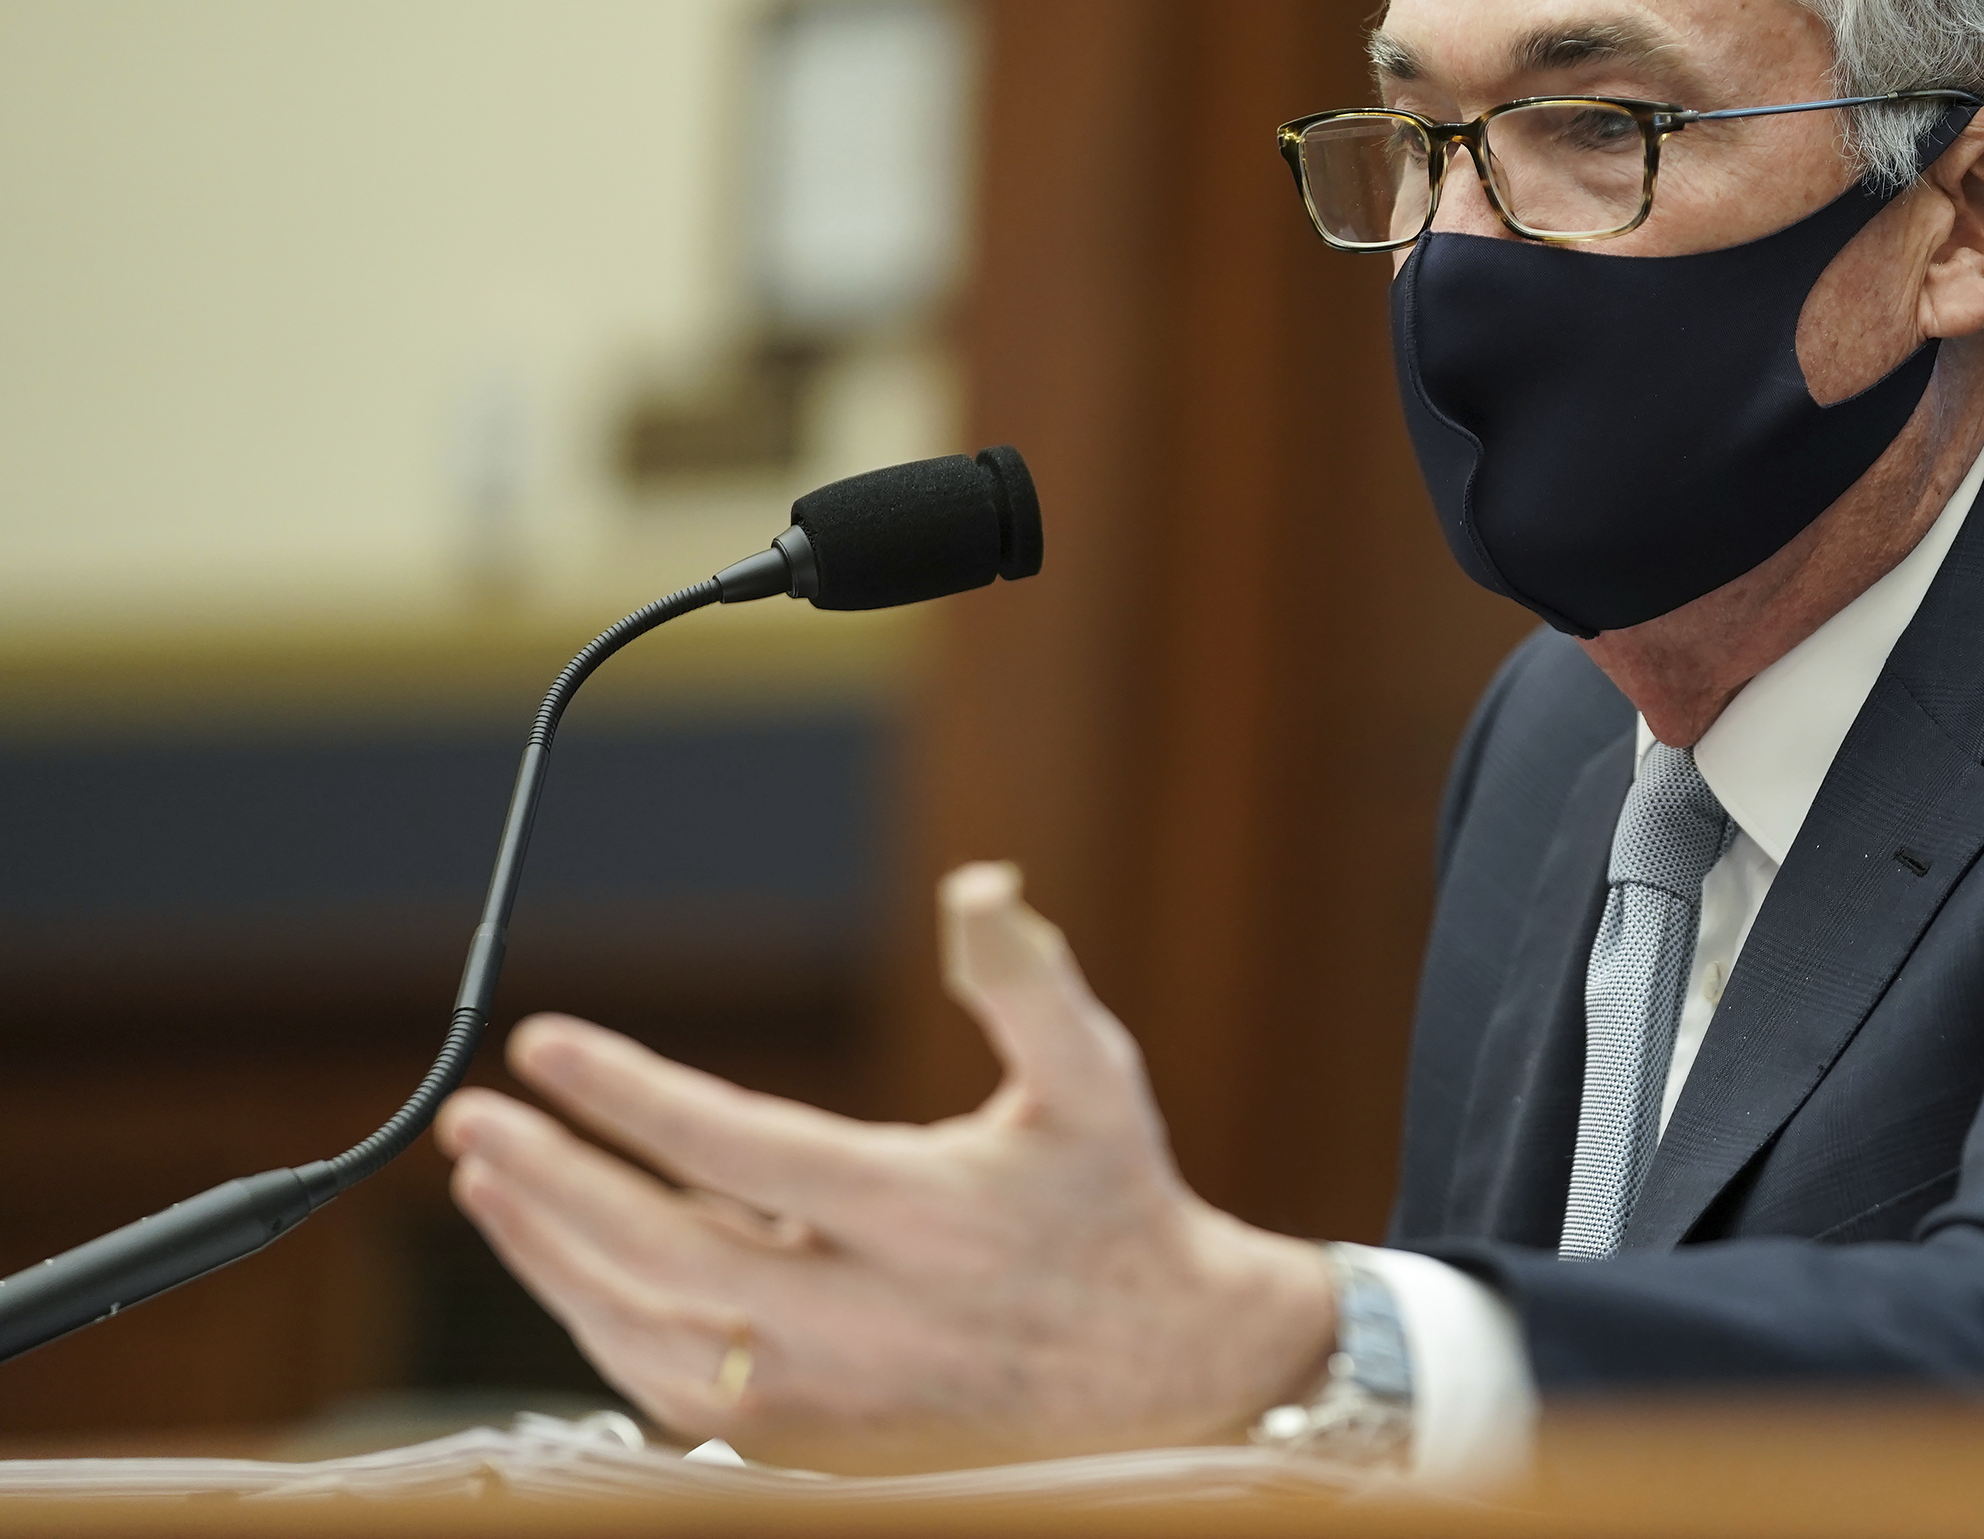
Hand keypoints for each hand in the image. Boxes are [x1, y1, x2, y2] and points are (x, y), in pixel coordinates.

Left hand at [436, 862, 1337, 1470]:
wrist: (1164, 1370)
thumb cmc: (1114, 1197)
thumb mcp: (1095, 1076)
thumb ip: (1029, 979)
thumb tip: (977, 885)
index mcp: (928, 1217)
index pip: (743, 1148)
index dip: (631, 1095)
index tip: (546, 1043)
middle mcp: (870, 1318)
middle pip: (665, 1254)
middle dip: (552, 1181)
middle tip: (477, 1117)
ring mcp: (833, 1395)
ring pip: (648, 1333)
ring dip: (553, 1253)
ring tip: (492, 1177)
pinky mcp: (811, 1440)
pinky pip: (670, 1386)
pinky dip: (599, 1320)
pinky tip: (565, 1255)